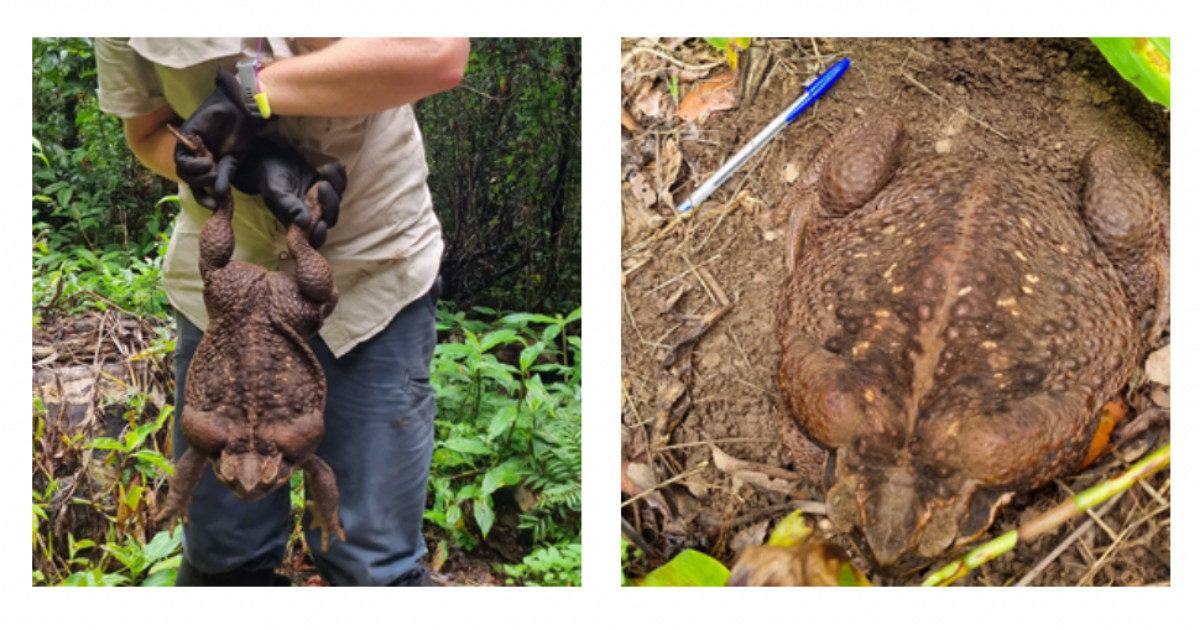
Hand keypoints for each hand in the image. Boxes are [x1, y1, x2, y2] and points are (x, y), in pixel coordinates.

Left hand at [174, 69, 263, 208]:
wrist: (240, 110)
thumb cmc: (241, 132)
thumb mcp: (235, 159)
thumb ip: (225, 175)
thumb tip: (219, 194)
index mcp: (209, 163)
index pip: (200, 185)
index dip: (203, 197)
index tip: (213, 206)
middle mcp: (198, 157)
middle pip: (189, 180)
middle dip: (201, 185)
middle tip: (215, 178)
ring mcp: (190, 148)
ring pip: (183, 172)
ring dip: (197, 176)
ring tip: (212, 169)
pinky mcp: (185, 138)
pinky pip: (181, 159)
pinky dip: (192, 166)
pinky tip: (206, 163)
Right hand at [230, 137, 346, 247]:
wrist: (272, 156)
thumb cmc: (271, 177)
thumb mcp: (276, 192)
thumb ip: (289, 207)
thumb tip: (304, 223)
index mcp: (298, 221)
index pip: (313, 237)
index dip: (320, 235)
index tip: (321, 224)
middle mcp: (313, 212)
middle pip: (331, 217)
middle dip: (330, 203)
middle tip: (322, 185)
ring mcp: (322, 199)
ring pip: (338, 199)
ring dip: (336, 185)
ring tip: (324, 170)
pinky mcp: (329, 183)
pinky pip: (341, 183)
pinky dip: (339, 175)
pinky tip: (329, 166)